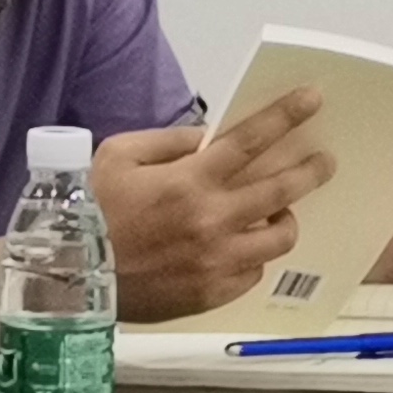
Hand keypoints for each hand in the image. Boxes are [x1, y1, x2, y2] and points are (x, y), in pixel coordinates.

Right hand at [94, 88, 336, 319]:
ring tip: (279, 212)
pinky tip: (242, 248)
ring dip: (285, 219)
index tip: (312, 99)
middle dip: (311, 170)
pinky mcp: (213, 293)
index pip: (251, 139)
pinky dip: (253, 257)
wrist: (68, 276)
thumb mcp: (120, 156)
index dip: (286, 116)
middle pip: (282, 189)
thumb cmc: (89, 210)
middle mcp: (213, 219)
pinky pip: (254, 272)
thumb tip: (212, 136)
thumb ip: (171, 142)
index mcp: (190, 180)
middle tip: (324, 162)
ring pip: (279, 237)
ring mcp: (217, 260)